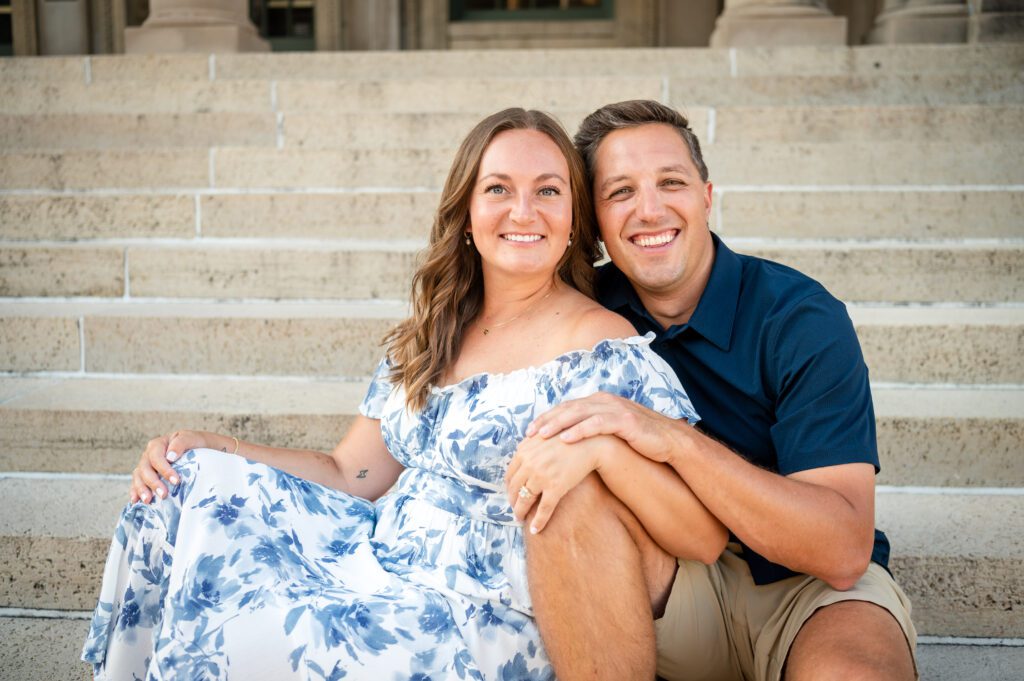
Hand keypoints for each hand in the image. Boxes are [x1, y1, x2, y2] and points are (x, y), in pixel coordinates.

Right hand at [130, 430, 208, 503]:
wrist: (198, 448)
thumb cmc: (194, 443)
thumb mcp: (190, 438)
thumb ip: (180, 443)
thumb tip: (170, 456)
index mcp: (158, 445)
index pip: (156, 457)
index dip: (164, 469)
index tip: (176, 481)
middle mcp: (148, 455)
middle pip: (145, 468)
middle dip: (153, 483)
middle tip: (164, 494)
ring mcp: (146, 466)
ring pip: (138, 477)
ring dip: (141, 489)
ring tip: (148, 500)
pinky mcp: (145, 476)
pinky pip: (137, 483)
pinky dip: (135, 492)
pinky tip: (136, 501)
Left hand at [505, 434, 604, 533]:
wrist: (590, 444)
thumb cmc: (568, 439)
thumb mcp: (544, 434)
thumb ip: (529, 443)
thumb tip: (518, 452)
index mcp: (524, 451)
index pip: (510, 475)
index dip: (509, 488)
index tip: (512, 495)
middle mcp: (530, 463)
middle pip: (515, 488)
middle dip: (513, 501)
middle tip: (514, 509)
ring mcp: (542, 476)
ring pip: (525, 499)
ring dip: (520, 512)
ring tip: (520, 518)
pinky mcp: (555, 487)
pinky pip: (544, 508)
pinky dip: (538, 521)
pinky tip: (535, 529)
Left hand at [524, 392, 686, 464]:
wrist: (669, 442)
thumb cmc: (638, 440)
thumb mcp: (610, 431)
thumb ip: (591, 430)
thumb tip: (567, 443)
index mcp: (599, 402)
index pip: (567, 407)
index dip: (547, 418)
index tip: (529, 431)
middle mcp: (605, 401)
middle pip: (569, 408)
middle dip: (547, 420)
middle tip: (529, 434)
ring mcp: (615, 409)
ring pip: (580, 413)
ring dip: (558, 424)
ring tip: (542, 436)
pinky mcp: (625, 421)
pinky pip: (598, 424)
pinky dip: (580, 430)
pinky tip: (566, 439)